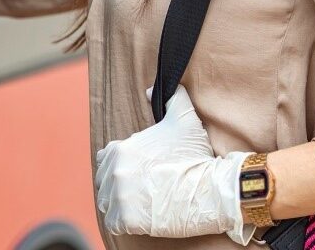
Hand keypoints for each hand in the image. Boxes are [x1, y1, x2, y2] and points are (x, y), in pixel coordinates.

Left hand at [94, 87, 251, 244]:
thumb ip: (170, 98)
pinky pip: (114, 223)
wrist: (210, 189)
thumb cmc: (195, 156)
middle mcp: (114, 171)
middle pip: (105, 182)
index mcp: (120, 149)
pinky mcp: (125, 219)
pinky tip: (140, 219)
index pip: (106, 159)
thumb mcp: (184, 119)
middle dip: (119, 187)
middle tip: (141, 191)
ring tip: (140, 206)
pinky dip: (124, 223)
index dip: (120, 166)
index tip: (137, 173)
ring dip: (119, 206)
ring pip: (108, 204)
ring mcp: (119, 196)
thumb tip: (150, 91)